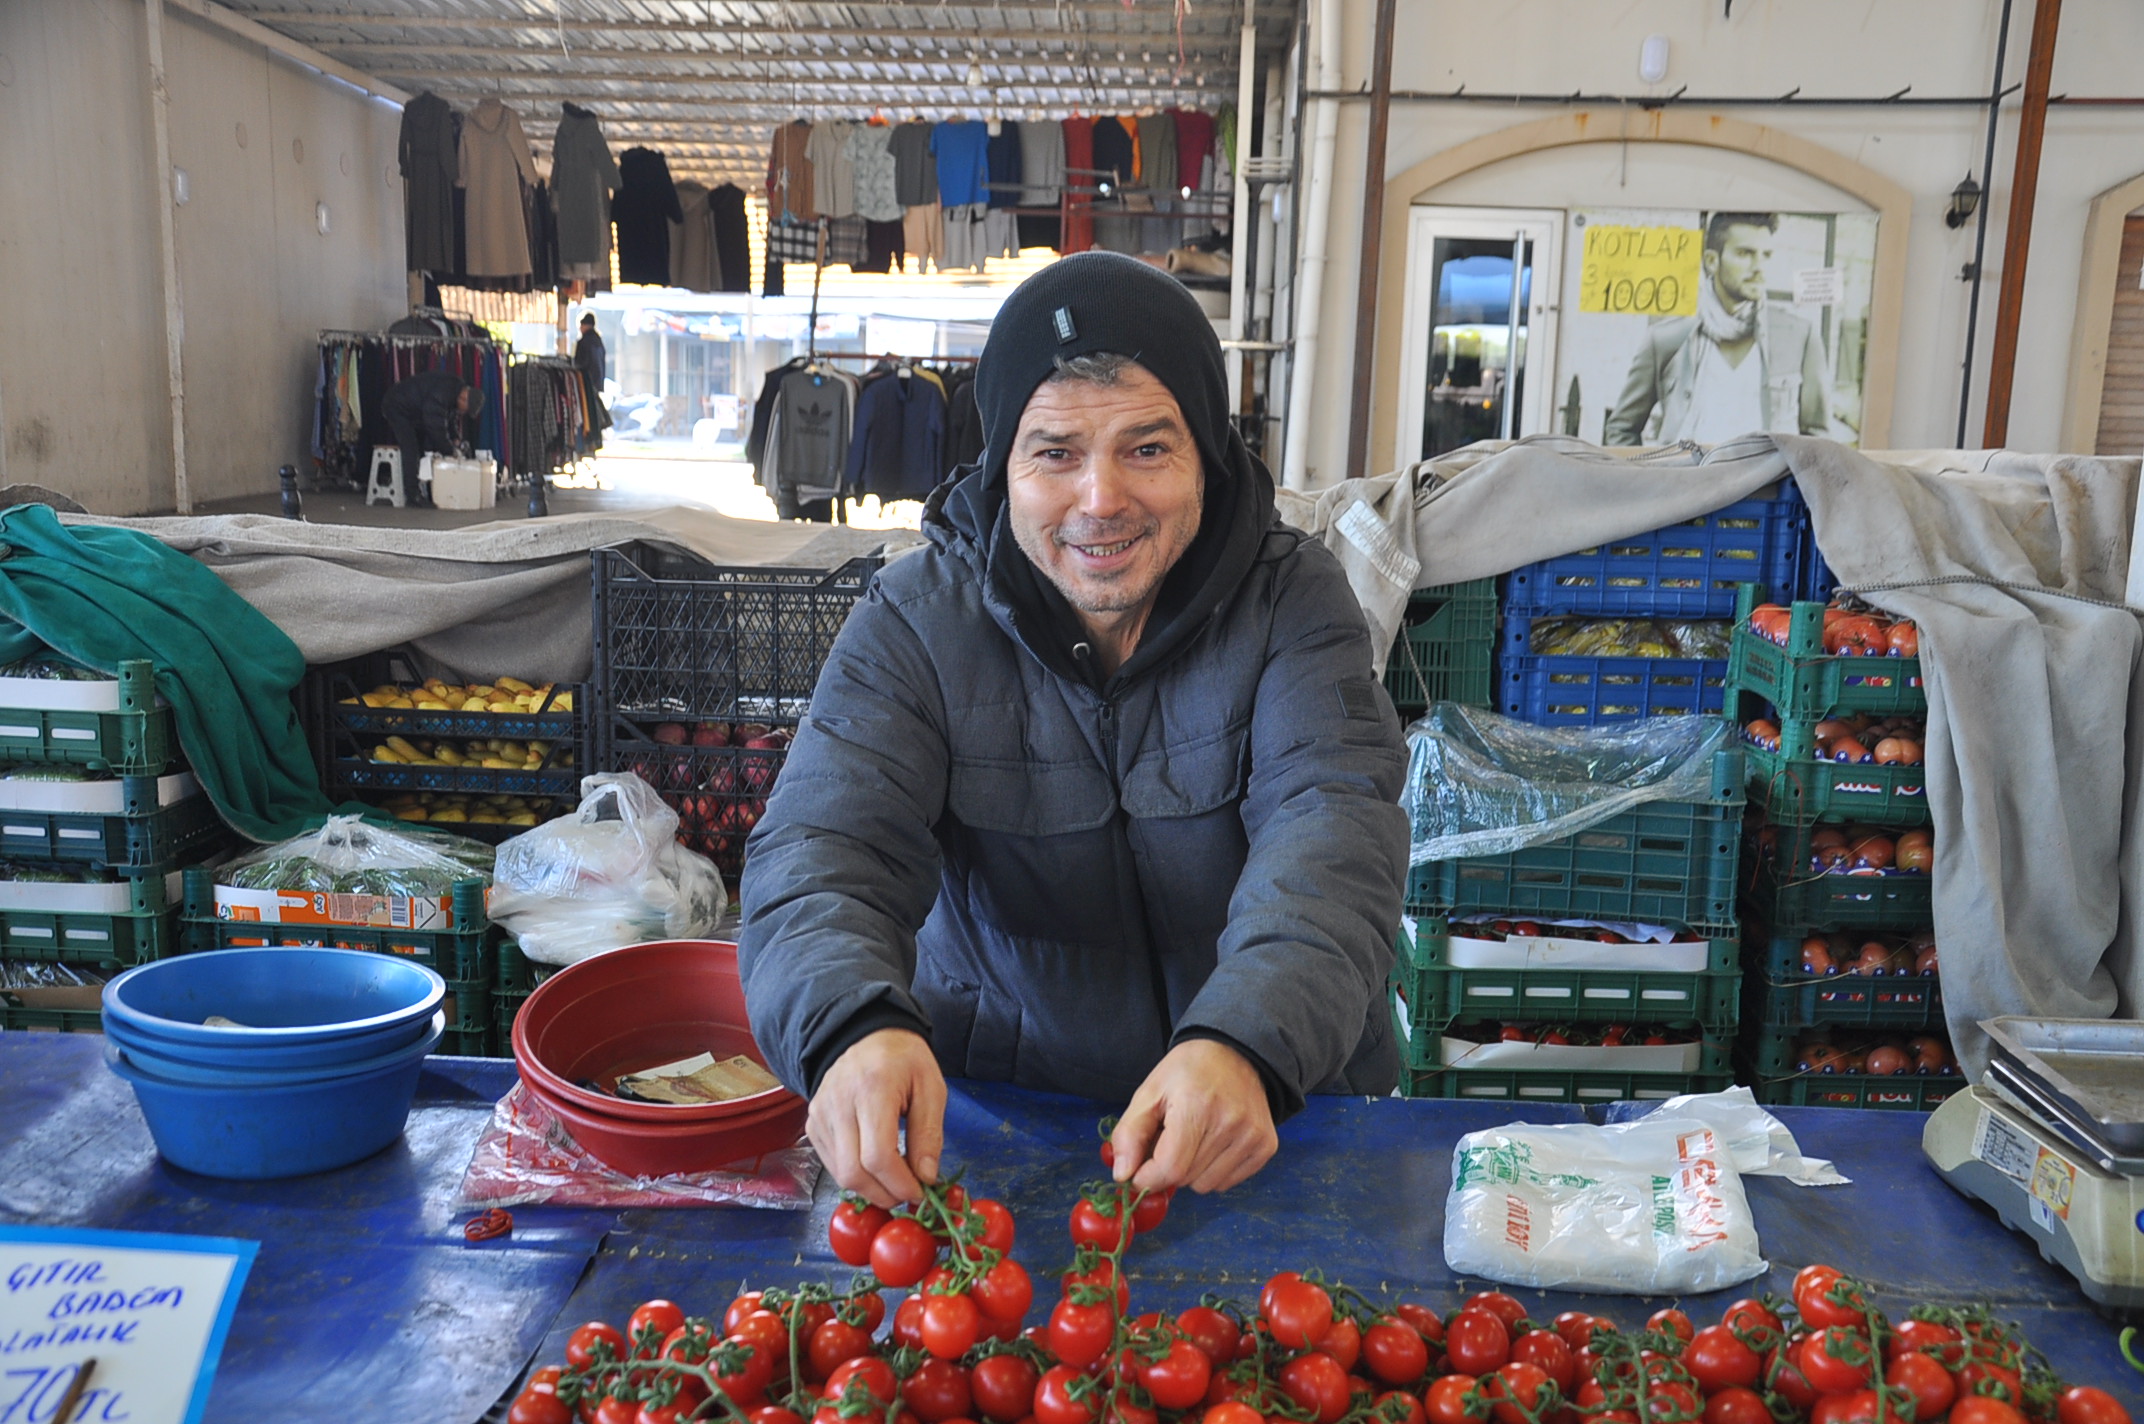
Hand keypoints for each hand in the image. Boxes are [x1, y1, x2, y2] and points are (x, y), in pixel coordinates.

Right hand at [808, 1028, 946, 1207]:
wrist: (866, 1035)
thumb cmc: (903, 1060)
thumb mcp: (931, 1087)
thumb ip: (929, 1134)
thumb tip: (926, 1178)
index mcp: (873, 1089)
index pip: (878, 1155)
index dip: (900, 1184)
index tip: (920, 1192)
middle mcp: (839, 1103)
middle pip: (854, 1172)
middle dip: (884, 1194)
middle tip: (907, 1193)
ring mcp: (821, 1114)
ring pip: (840, 1174)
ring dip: (870, 1189)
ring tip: (894, 1181)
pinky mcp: (813, 1123)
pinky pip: (831, 1164)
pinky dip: (855, 1175)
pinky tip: (874, 1167)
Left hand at [1108, 1039, 1277, 1194]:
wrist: (1236, 1052)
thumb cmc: (1188, 1072)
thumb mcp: (1149, 1092)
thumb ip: (1130, 1134)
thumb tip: (1123, 1176)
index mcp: (1196, 1106)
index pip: (1170, 1168)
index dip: (1148, 1177)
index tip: (1140, 1169)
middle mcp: (1230, 1123)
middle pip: (1185, 1179)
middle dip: (1168, 1167)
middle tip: (1171, 1138)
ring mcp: (1252, 1136)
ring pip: (1206, 1186)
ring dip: (1192, 1171)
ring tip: (1195, 1137)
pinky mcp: (1266, 1146)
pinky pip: (1227, 1183)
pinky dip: (1214, 1170)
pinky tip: (1214, 1142)